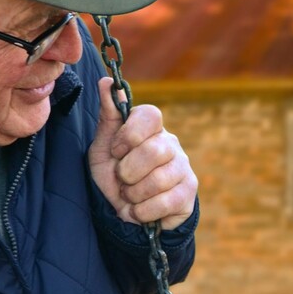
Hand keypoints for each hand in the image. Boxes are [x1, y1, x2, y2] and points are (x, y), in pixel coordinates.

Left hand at [89, 77, 197, 230]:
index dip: (130, 134)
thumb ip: (108, 116)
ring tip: (130, 196)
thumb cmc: (114, 174)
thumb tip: (107, 81)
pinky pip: (165, 202)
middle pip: (154, 151)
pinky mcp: (188, 193)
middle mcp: (171, 144)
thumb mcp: (103, 147)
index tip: (116, 151)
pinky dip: (143, 212)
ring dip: (133, 194)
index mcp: (151, 128)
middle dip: (127, 172)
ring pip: (158, 180)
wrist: (123, 211)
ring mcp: (183, 168)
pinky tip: (139, 210)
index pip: (151, 115)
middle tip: (121, 179)